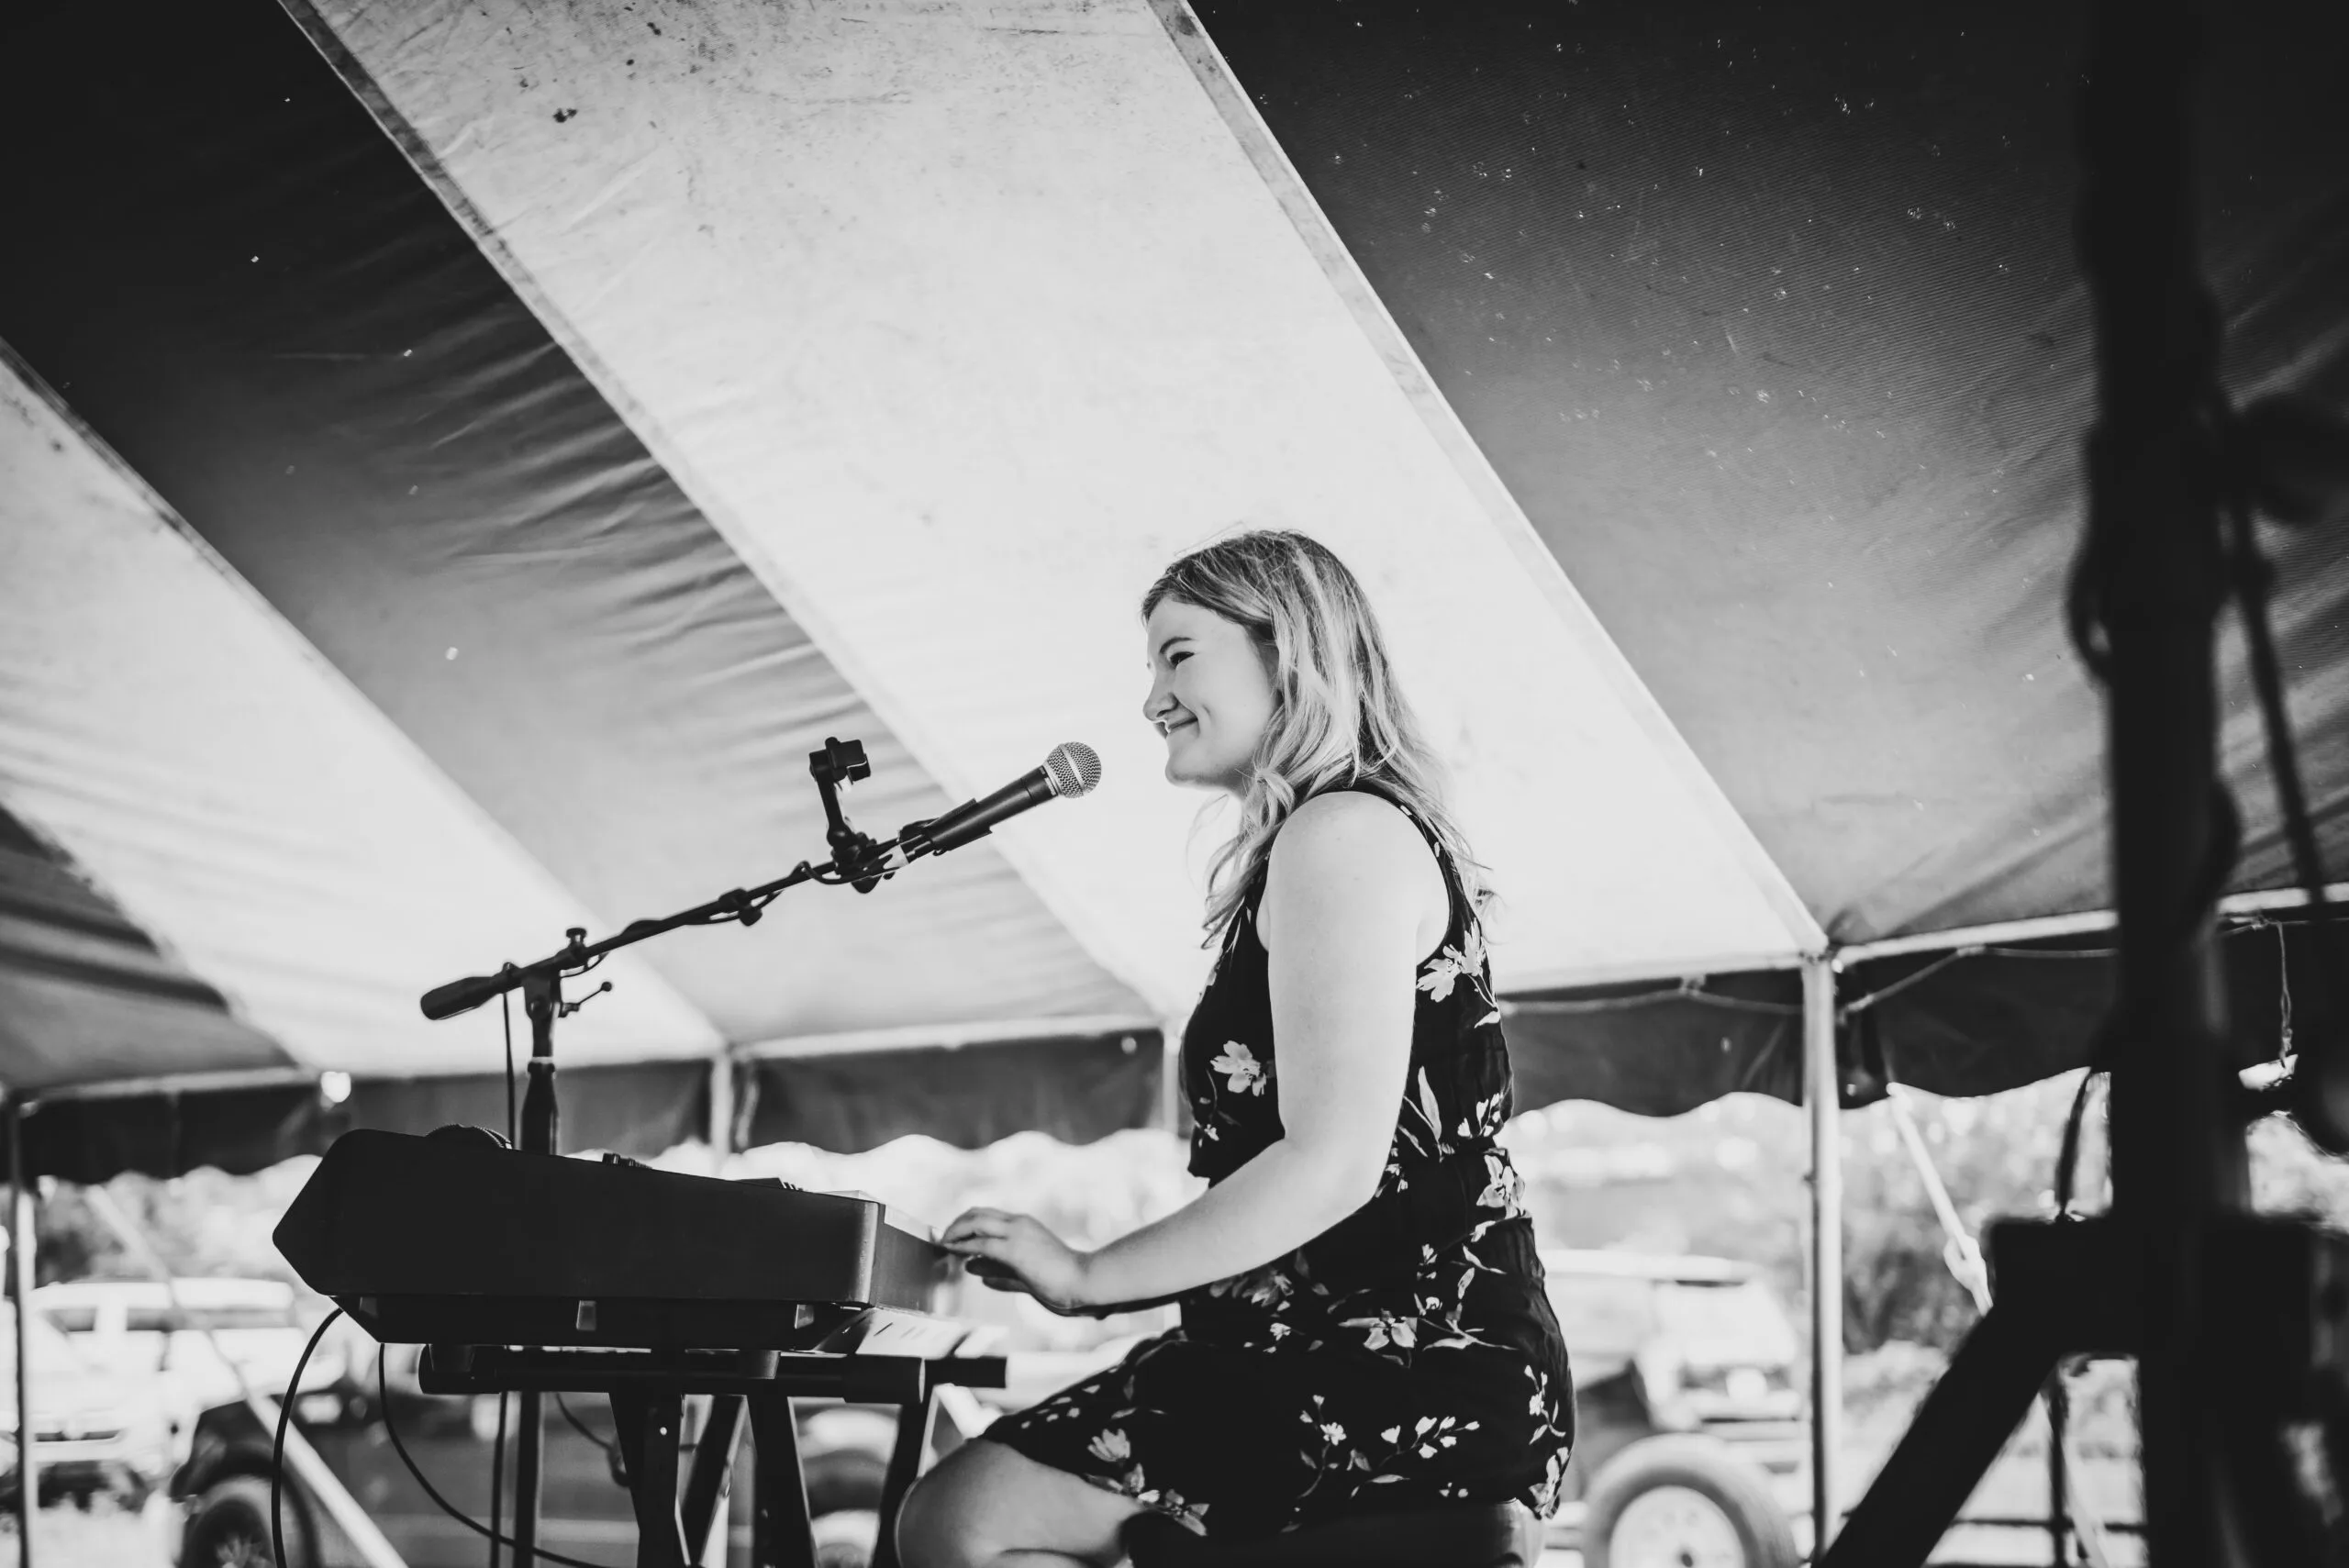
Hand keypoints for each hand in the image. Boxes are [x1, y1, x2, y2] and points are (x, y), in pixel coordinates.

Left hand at [939, 1208, 1093, 1315]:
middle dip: (955, 1224)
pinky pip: (981, 1243)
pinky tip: (953, 1251)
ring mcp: (1017, 1233)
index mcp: (1024, 1225)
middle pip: (977, 1213)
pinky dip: (962, 1245)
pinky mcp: (1015, 1249)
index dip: (966, 1224)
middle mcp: (1018, 1223)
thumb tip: (974, 1271)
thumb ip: (999, 1273)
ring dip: (955, 1231)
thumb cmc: (1062, 1279)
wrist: (1085, 1279)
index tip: (952, 1237)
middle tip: (943, 1238)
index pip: (987, 1216)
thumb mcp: (1024, 1276)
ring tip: (943, 1243)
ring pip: (975, 1221)